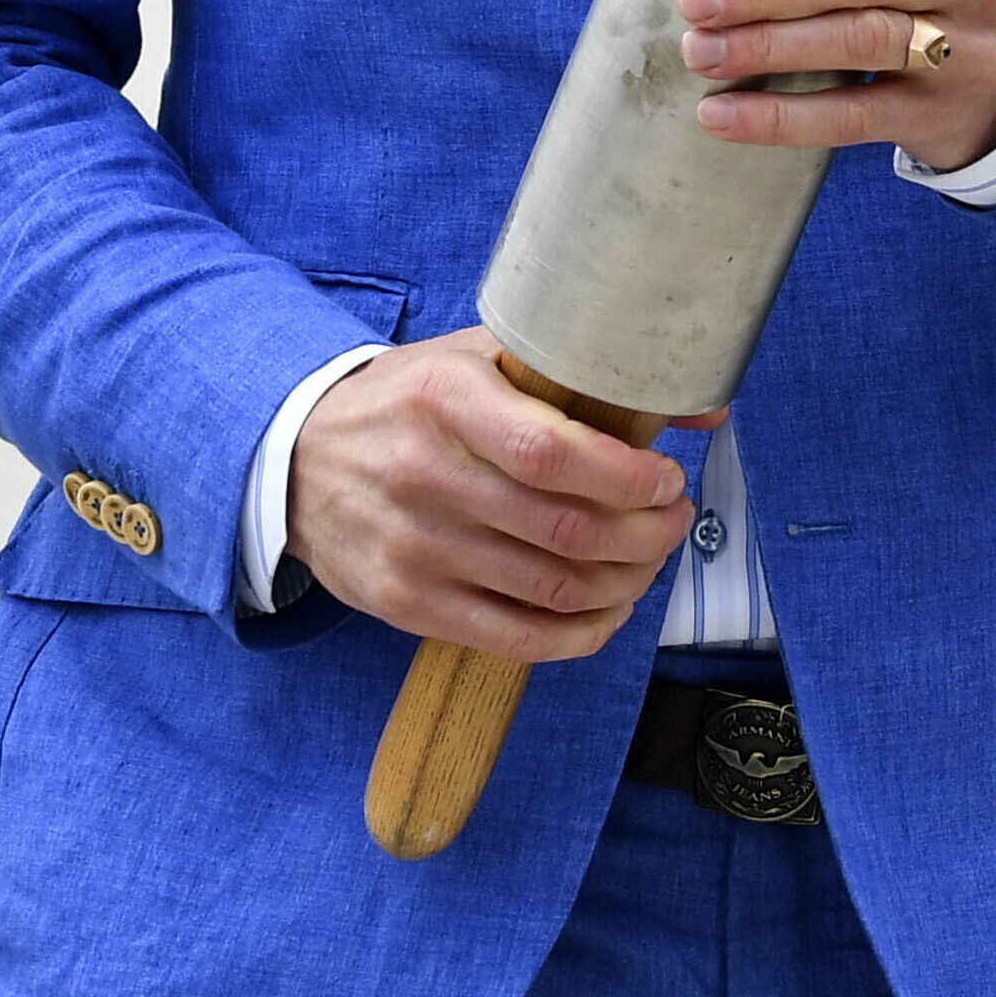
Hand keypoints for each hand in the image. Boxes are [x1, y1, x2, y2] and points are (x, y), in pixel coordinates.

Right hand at [283, 328, 706, 656]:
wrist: (295, 459)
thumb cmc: (408, 402)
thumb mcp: (478, 358)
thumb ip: (576, 374)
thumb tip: (700, 405)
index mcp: (446, 400)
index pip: (550, 453)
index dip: (626, 477)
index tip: (666, 479)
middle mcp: (425, 477)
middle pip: (564, 530)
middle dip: (645, 534)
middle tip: (673, 520)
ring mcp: (413, 548)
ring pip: (551, 590)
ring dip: (625, 583)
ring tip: (649, 559)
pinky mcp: (404, 603)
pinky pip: (514, 638)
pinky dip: (581, 634)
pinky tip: (609, 609)